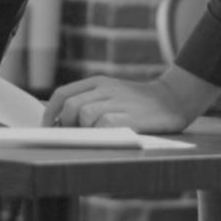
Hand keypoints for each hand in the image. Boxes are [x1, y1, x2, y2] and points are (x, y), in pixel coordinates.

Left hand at [42, 66, 219, 134]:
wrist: (174, 99)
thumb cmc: (138, 104)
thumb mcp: (112, 95)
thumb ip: (89, 103)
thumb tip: (58, 122)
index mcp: (99, 82)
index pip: (63, 94)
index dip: (49, 112)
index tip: (46, 128)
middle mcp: (107, 89)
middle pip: (71, 106)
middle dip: (65, 125)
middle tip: (71, 137)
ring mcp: (120, 101)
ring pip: (86, 115)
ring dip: (85, 130)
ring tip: (95, 137)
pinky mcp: (133, 116)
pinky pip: (106, 125)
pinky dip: (101, 134)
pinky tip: (109, 138)